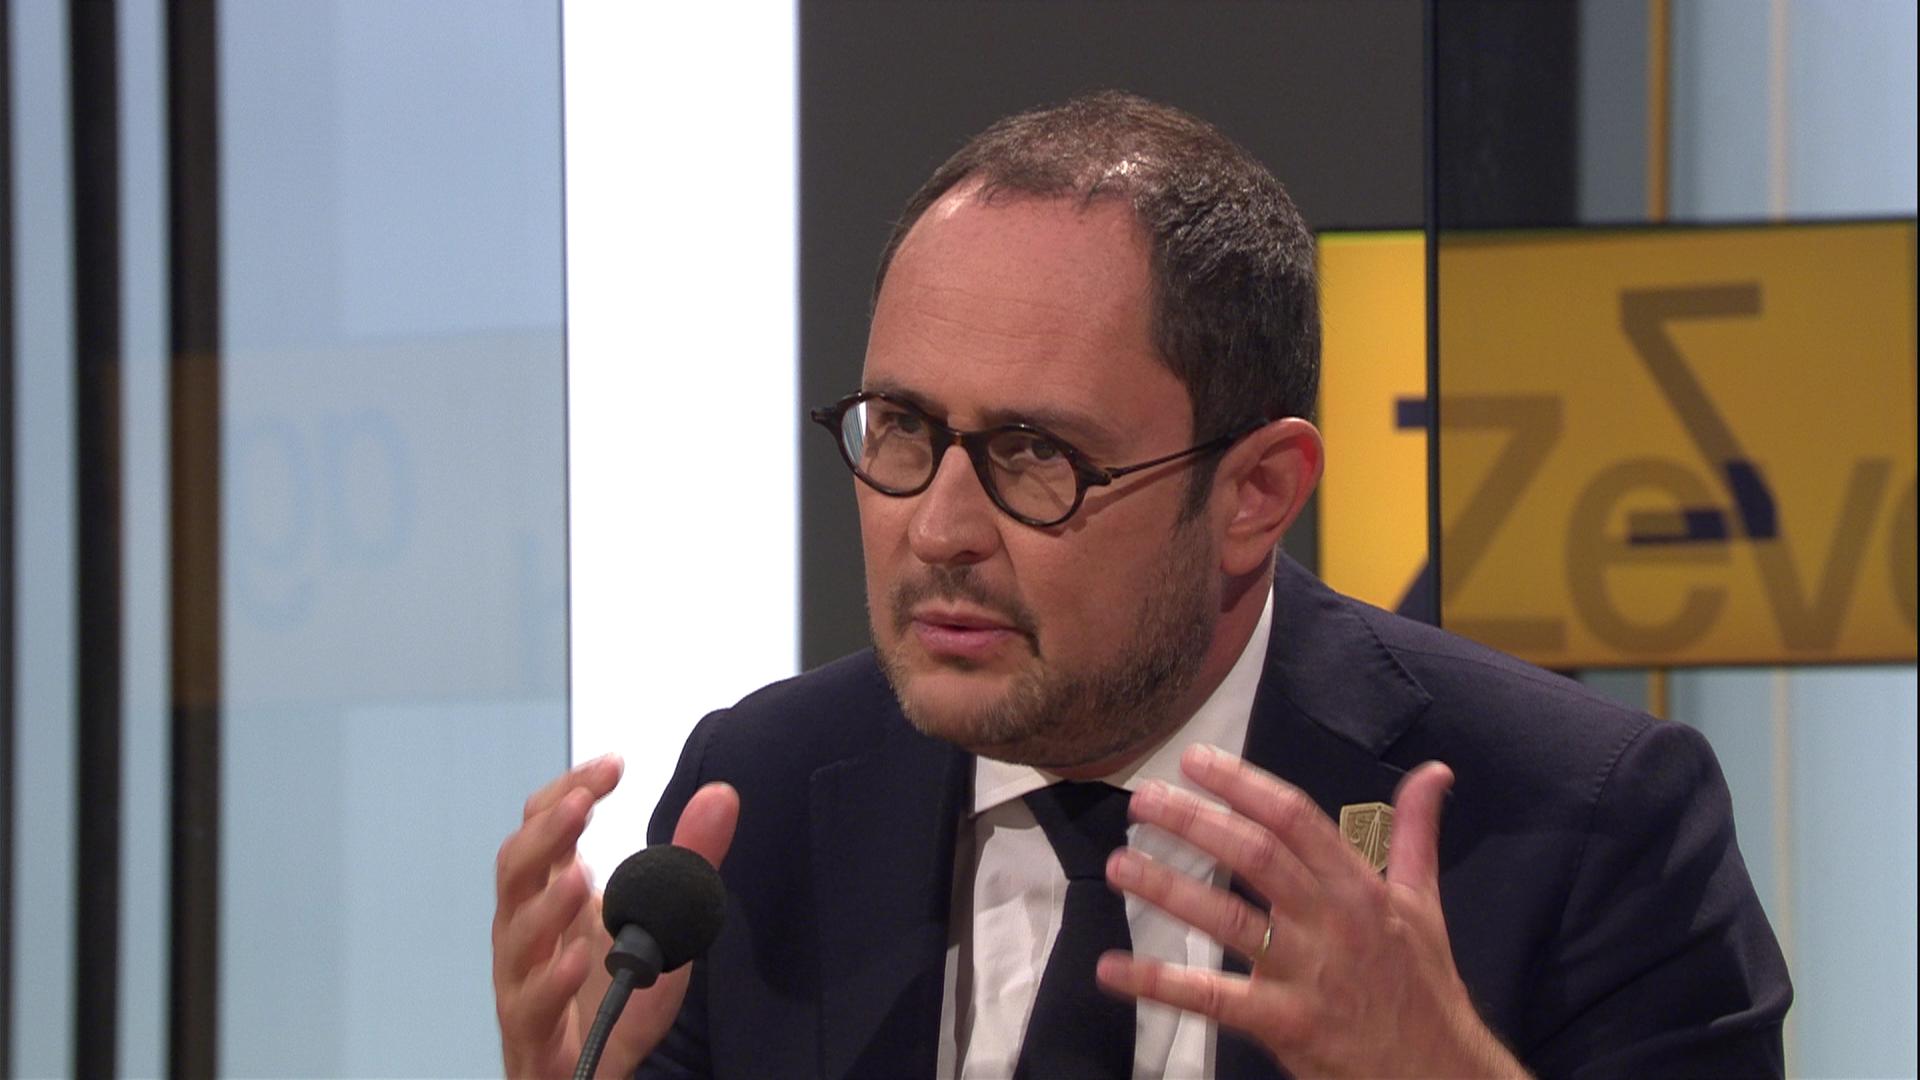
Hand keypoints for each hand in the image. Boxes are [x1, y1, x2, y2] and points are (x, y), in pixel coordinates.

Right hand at [492, 756, 738, 1078]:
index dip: (568, 791)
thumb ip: (688, 859)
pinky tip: (582, 958)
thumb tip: (722, 795)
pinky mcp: (533, 1035)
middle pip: (515, 869)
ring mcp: (522, 981)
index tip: (613, 765)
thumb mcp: (664, 917)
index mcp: (550, 894)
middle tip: (585, 803)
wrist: (597, 1071)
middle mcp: (526, 931)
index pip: (541, 827)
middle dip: (547, 832)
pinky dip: (553, 980)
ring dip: (549, 903)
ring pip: (517, 936)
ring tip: (581, 875)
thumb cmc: (616, 990)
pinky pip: (531, 1005)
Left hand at [1098, 745, 1525, 1077]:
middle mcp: (1332, 921)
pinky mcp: (1284, 1024)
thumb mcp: (1424, 903)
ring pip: (1228, 919)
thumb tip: (1434, 771)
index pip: (1295, 818)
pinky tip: (1112, 970)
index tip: (1195, 761)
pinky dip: (1159, 983)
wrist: (1440, 1073)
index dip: (1242, 785)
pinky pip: (1212, 998)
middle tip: (1141, 800)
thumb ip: (1415, 833)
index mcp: (1360, 887)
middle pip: (1255, 855)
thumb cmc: (1422, 986)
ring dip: (1168, 888)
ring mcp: (1306, 973)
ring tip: (1119, 865)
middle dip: (1195, 822)